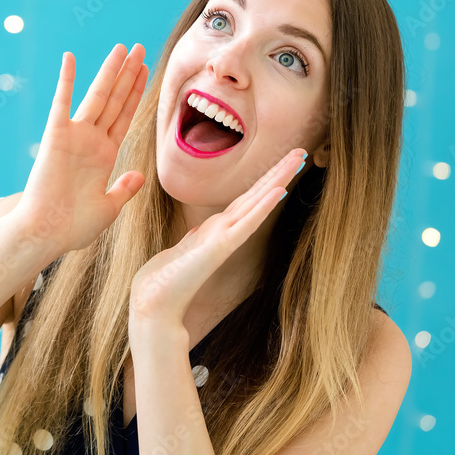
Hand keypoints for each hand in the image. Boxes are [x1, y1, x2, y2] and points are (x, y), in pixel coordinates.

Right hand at [8, 43, 148, 256]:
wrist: (45, 234)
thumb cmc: (72, 228)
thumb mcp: (108, 208)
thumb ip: (124, 189)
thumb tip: (140, 175)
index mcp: (106, 155)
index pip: (125, 116)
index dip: (136, 92)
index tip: (145, 70)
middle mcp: (92, 140)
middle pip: (116, 100)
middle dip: (129, 74)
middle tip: (139, 49)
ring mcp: (74, 136)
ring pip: (97, 96)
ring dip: (110, 72)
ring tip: (123, 48)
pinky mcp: (55, 136)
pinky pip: (61, 102)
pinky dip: (65, 80)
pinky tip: (70, 58)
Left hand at [128, 148, 307, 328]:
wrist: (153, 303)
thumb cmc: (164, 279)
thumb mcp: (182, 249)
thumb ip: (196, 239)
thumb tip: (200, 232)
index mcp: (216, 230)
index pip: (245, 199)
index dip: (264, 179)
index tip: (282, 161)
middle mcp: (225, 232)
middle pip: (256, 195)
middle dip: (278, 172)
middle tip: (301, 151)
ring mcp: (224, 239)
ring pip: (256, 202)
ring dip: (277, 180)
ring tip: (297, 160)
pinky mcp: (220, 248)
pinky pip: (245, 223)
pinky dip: (262, 207)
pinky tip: (279, 192)